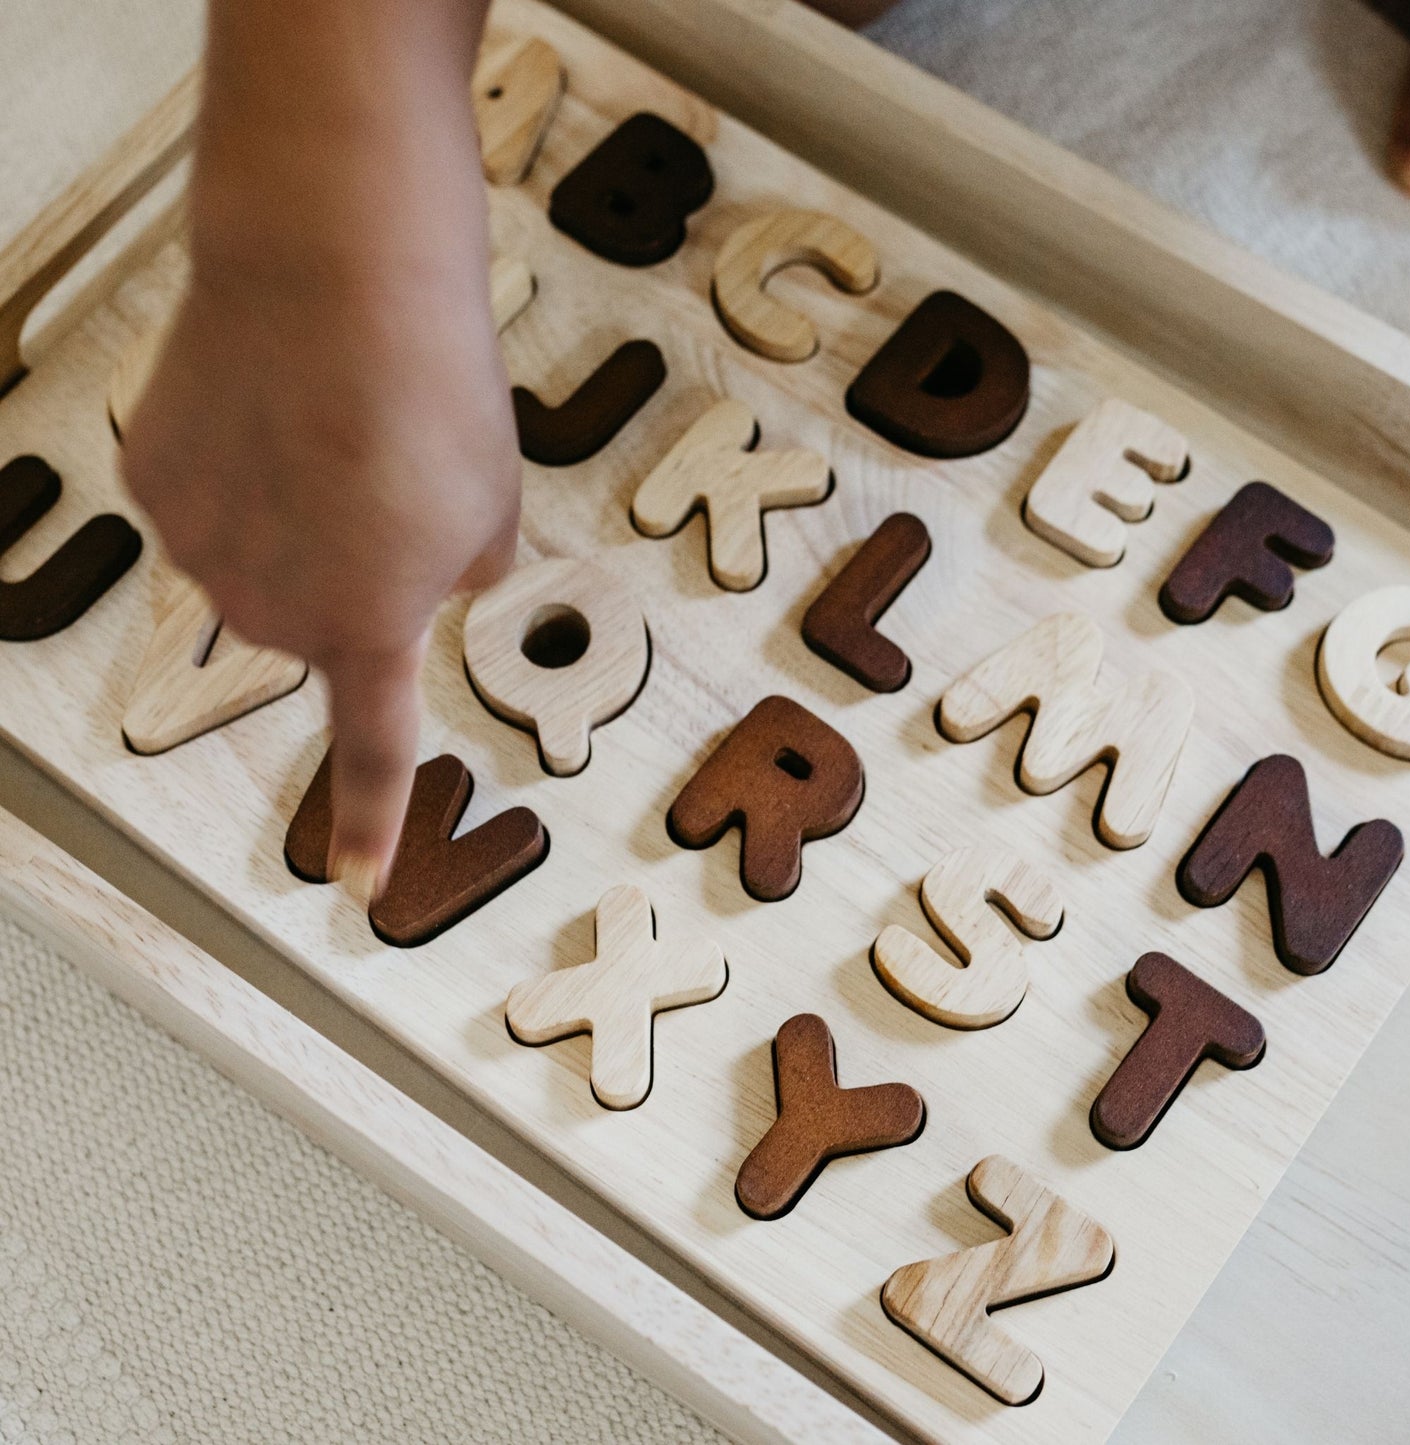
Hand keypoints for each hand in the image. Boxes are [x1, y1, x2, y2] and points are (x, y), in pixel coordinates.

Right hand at [123, 0, 514, 893]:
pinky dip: (240, 469)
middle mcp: (273, 611)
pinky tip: (270, 408)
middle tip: (383, 478)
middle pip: (314, 622)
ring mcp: (201, 548)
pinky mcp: (152, 481)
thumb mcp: (496, 501)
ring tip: (331, 430)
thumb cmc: (436, 386)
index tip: (355, 887)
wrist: (335, 269)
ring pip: (255, 561)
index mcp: (371, 627)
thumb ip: (464, 568)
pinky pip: (208, 501)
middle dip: (349, 571)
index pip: (371, 750)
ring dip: (293, 518)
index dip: (365, 822)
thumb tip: (438, 576)